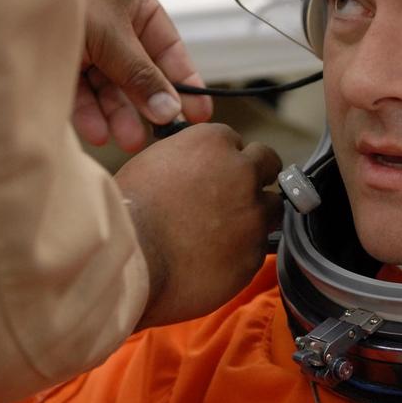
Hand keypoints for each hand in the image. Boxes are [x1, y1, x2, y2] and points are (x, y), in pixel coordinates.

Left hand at [69, 0, 212, 151]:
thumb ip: (142, 75)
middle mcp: (110, 20)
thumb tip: (172, 110)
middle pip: (138, 70)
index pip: (168, 46)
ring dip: (118, 112)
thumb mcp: (112, 35)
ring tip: (126, 141)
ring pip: (108, 84)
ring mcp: (83, 41)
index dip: (185, 80)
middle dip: (146, 103)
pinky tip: (97, 132)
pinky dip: (88, 111)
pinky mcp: (56, 59)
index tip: (199, 114)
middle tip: (160, 135)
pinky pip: (78, 89)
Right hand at [116, 123, 282, 329]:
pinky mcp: (254, 253)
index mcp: (213, 142)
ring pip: (273, 207)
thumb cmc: (128, 214)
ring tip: (227, 231)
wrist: (130, 261)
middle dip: (256, 176)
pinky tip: (217, 259)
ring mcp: (254, 213)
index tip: (216, 172)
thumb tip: (196, 169)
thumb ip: (186, 159)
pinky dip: (244, 251)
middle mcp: (242, 172)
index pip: (235, 141)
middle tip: (238, 194)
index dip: (225, 159)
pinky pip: (259, 247)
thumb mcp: (152, 164)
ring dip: (256, 215)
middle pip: (268, 164)